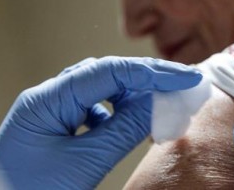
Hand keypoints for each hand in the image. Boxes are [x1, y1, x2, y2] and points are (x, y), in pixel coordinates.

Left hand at [0, 57, 201, 188]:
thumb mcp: (86, 162)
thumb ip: (125, 129)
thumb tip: (160, 102)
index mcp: (47, 100)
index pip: (109, 71)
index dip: (152, 72)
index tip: (186, 78)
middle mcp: (47, 97)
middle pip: (105, 74)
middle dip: (145, 79)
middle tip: (183, 85)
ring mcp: (49, 110)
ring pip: (99, 89)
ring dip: (131, 96)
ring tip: (160, 106)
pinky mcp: (54, 125)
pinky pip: (91, 108)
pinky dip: (115, 113)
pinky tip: (127, 125)